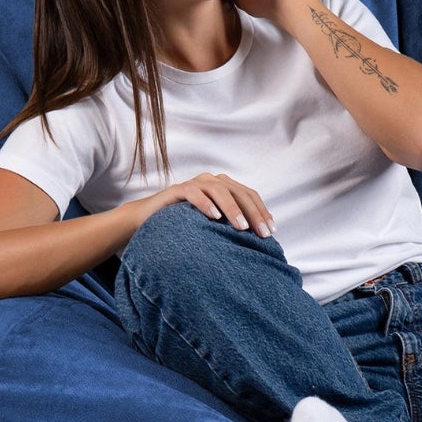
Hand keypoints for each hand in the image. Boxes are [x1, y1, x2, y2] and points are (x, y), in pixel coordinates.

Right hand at [139, 171, 272, 236]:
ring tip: (241, 227)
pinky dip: (206, 204)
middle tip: (262, 233)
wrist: (150, 219)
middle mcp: (211, 181)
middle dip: (253, 213)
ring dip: (232, 209)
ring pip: (219, 190)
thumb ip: (232, 226)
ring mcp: (194, 184)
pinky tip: (214, 217)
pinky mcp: (177, 190)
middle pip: (238, 192)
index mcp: (224, 187)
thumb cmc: (185, 225)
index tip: (271, 232)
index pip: (249, 195)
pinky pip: (194, 193)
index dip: (262, 212)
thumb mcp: (213, 226)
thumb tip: (258, 240)